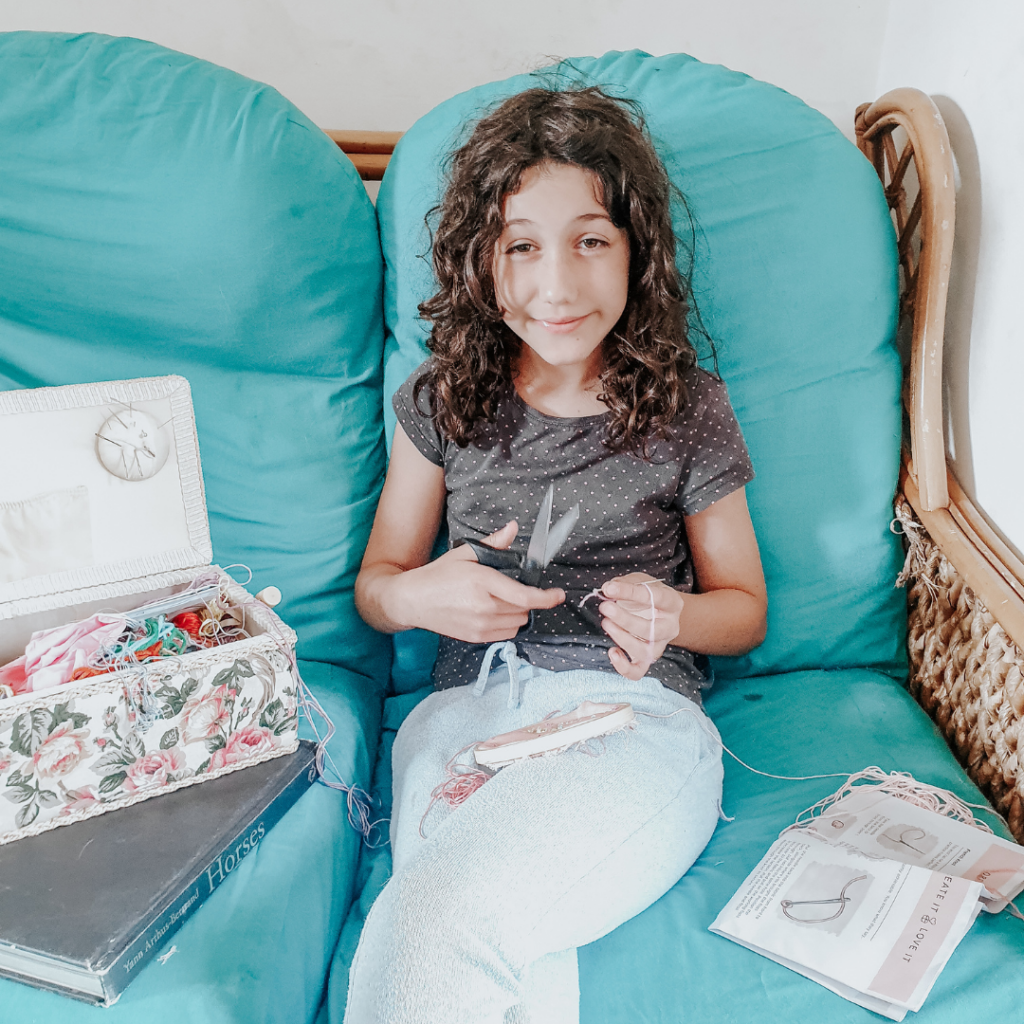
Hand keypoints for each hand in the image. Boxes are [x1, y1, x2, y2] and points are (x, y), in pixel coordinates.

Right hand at [391, 521, 564, 642]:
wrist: (412, 601)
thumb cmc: (438, 575)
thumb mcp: (465, 553)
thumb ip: (493, 543)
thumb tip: (513, 528)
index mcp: (482, 582)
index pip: (525, 596)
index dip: (547, 598)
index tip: (558, 594)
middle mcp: (484, 607)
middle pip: (524, 610)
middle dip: (527, 600)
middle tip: (512, 588)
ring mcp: (479, 625)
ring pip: (518, 623)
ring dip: (518, 613)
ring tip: (502, 600)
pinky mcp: (475, 637)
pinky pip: (506, 634)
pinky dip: (508, 624)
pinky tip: (494, 613)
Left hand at [597, 573, 683, 680]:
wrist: (659, 611)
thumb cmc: (647, 594)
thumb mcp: (640, 581)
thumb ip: (625, 583)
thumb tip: (608, 589)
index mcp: (672, 603)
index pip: (655, 597)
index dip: (631, 593)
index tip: (609, 589)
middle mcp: (670, 627)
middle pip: (651, 629)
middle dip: (625, 619)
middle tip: (605, 607)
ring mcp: (660, 645)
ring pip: (645, 651)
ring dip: (622, 638)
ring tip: (606, 623)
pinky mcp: (647, 659)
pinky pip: (638, 671)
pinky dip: (624, 667)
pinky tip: (612, 651)